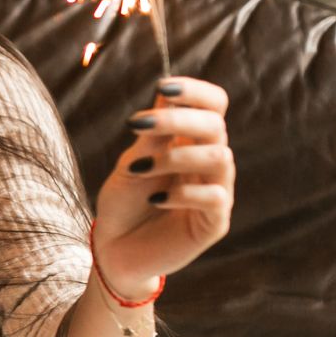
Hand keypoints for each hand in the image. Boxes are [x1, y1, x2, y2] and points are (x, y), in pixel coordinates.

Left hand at [92, 77, 234, 291]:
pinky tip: (154, 199)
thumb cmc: (124, 201)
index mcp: (190, 140)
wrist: (115, 249)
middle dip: (177, 118)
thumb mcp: (131, 164)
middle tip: (138, 124)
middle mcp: (209, 161)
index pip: (213, 105)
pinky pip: (215, 197)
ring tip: (139, 169)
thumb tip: (166, 92)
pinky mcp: (215, 222)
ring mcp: (216, 190)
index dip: (195, 91)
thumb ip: (152, 137)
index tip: (163, 86)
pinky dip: (183, 194)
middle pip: (215, 125)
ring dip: (176, 157)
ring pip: (220, 157)